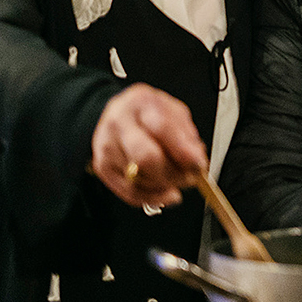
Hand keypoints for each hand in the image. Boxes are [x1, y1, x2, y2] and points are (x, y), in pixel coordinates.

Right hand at [89, 84, 209, 208]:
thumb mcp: (174, 112)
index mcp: (142, 104)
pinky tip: (165, 192)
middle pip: (146, 158)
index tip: (199, 165)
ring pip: (138, 179)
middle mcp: (120, 125)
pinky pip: (129, 192)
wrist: (117, 112)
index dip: (183, 152)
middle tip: (189, 178)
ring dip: (164, 186)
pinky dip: (152, 197)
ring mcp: (107, 147)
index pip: (162, 129)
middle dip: (173, 174)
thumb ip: (187, 136)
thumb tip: (196, 162)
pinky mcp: (102, 167)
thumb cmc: (149, 113)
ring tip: (177, 181)